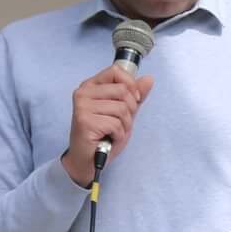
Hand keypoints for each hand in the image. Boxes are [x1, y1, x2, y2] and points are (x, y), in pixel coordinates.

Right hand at [62, 65, 153, 187]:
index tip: (133, 99)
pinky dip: (118, 134)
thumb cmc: (103, 136)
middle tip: (119, 122)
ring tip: (113, 132)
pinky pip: (116, 123)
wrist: (87, 160)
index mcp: (91, 86)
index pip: (116, 71)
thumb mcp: (123, 113)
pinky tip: (109, 138)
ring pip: (121, 108)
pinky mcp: (84, 120)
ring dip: (124, 125)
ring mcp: (82, 106)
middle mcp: (83, 93)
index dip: (131, 85)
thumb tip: (149, 79)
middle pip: (123, 90)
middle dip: (130, 110)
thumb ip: (134, 95)